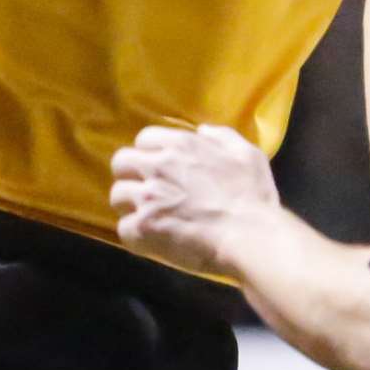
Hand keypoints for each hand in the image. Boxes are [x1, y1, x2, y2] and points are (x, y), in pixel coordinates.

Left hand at [110, 124, 278, 275]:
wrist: (249, 235)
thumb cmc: (252, 195)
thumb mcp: (247, 153)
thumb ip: (222, 137)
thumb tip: (202, 130)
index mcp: (181, 145)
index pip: (144, 139)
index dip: (149, 153)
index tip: (159, 167)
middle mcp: (158, 166)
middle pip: (121, 162)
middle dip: (130, 175)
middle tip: (145, 190)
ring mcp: (148, 197)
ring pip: (117, 195)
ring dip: (131, 206)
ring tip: (148, 217)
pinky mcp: (144, 227)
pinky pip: (123, 229)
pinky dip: (135, 235)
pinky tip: (151, 240)